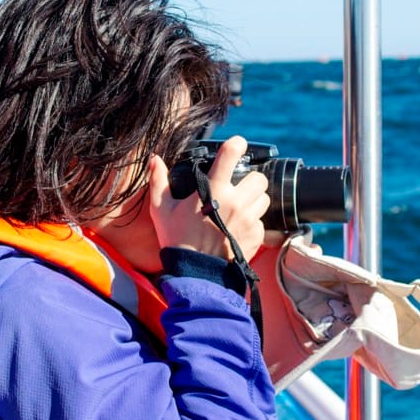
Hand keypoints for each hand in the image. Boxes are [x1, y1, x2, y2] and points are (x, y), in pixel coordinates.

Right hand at [147, 135, 269, 260]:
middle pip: (259, 177)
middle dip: (250, 180)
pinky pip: (263, 221)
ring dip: (254, 200)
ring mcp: (248, 219)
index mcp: (213, 190)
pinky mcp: (257, 236)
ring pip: (264, 198)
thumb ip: (158, 182)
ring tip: (240, 209)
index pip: (231, 154)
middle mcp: (235, 201)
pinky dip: (254, 223)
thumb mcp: (161, 210)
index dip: (237, 145)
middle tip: (238, 188)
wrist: (195, 275)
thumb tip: (155, 160)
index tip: (237, 146)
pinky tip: (238, 229)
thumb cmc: (177, 241)